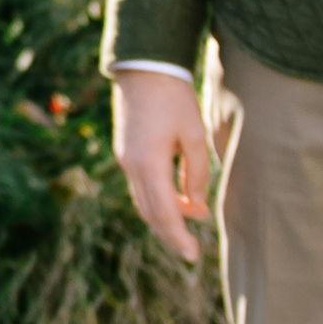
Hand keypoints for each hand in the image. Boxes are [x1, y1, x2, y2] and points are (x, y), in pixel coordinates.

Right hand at [113, 64, 214, 268]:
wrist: (144, 67)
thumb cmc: (174, 97)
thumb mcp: (193, 134)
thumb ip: (197, 173)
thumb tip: (196, 206)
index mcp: (148, 164)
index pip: (164, 213)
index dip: (179, 238)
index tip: (193, 256)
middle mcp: (131, 166)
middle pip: (150, 213)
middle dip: (171, 233)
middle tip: (192, 249)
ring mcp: (125, 160)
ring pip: (144, 202)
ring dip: (166, 216)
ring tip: (193, 218)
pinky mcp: (126, 152)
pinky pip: (141, 186)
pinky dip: (159, 199)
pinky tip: (179, 197)